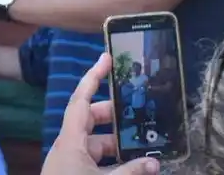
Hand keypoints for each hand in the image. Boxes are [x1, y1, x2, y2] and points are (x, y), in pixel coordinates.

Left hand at [43, 53, 159, 173]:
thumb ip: (130, 171)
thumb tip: (155, 163)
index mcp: (70, 140)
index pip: (81, 99)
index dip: (93, 77)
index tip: (107, 58)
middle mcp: (68, 145)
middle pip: (91, 118)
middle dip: (115, 113)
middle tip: (139, 109)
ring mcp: (69, 160)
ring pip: (95, 141)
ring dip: (116, 140)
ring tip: (141, 138)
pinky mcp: (72, 172)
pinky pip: (94, 158)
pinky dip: (111, 157)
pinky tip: (130, 162)